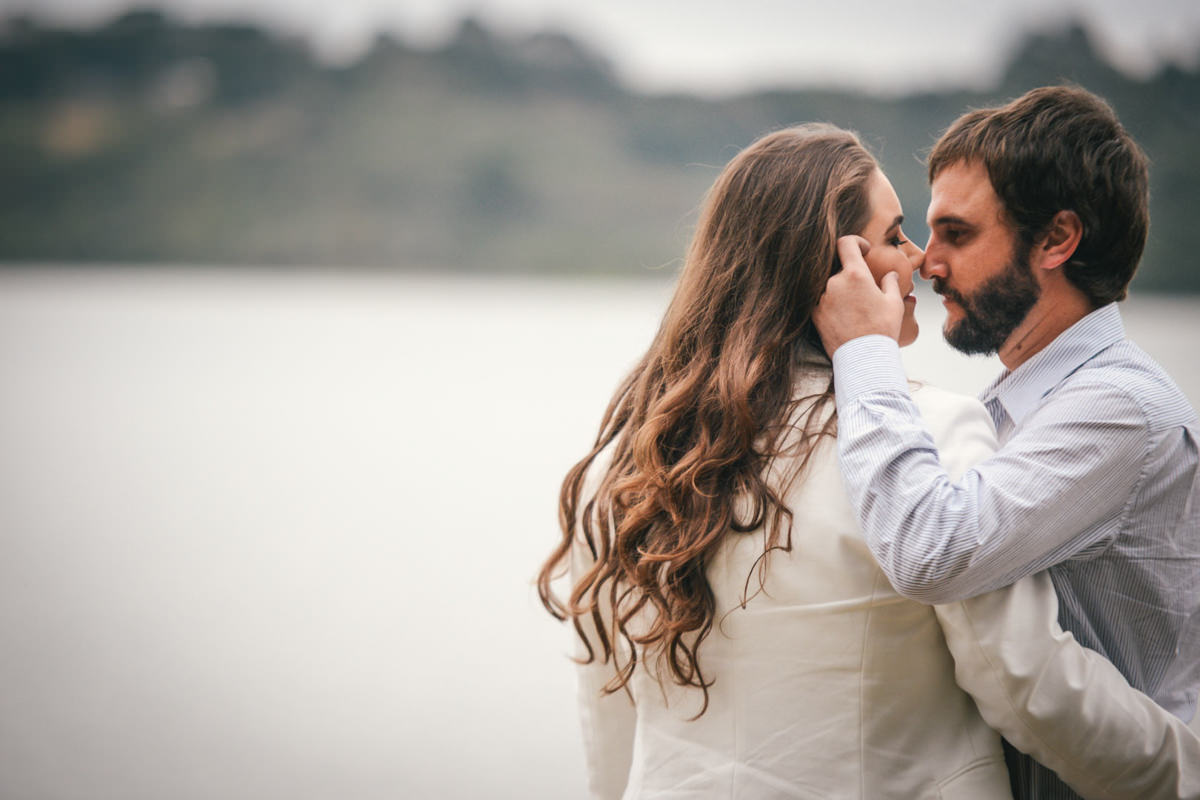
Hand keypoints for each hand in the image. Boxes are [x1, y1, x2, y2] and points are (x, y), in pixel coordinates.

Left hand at [813, 235, 904, 355]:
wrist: (863, 357)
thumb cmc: (882, 329)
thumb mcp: (894, 303)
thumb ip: (890, 282)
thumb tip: (889, 274)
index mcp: (855, 274)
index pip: (846, 243)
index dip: (855, 242)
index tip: (863, 250)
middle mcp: (834, 282)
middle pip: (839, 266)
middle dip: (852, 274)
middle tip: (864, 290)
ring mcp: (821, 297)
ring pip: (829, 284)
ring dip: (840, 289)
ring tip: (854, 307)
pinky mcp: (814, 313)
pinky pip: (820, 299)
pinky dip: (830, 302)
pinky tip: (843, 315)